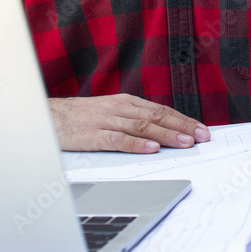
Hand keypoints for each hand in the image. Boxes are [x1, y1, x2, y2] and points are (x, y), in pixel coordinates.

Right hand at [49, 94, 210, 152]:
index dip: (183, 120)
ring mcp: (107, 121)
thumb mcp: (110, 111)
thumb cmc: (81, 116)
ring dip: (166, 135)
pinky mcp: (93, 135)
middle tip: (202, 137)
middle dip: (183, 127)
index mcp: (126, 102)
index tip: (202, 129)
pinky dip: (136, 144)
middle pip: (157, 117)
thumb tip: (162, 131)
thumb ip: (133, 119)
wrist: (47, 116)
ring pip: (142, 127)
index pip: (161, 110)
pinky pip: (118, 139)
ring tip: (185, 142)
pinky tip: (152, 149)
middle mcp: (120, 108)